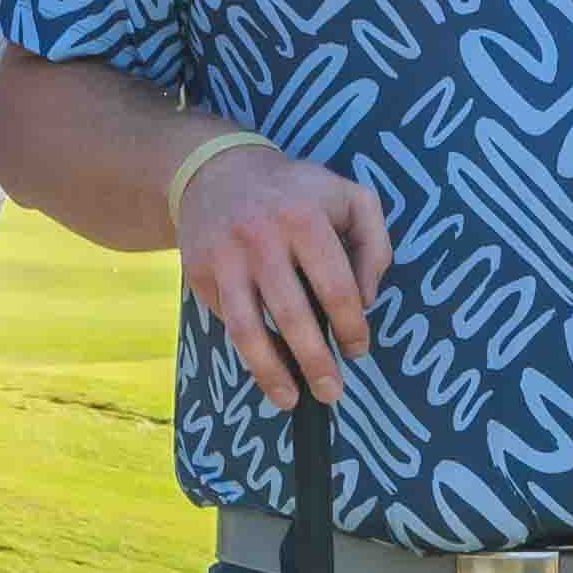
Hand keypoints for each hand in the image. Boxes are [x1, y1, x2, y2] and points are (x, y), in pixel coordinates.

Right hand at [178, 141, 392, 404]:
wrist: (216, 171)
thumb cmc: (296, 192)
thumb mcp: (349, 198)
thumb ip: (374, 244)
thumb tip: (367, 300)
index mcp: (305, 217)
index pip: (336, 287)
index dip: (351, 327)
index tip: (358, 350)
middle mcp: (261, 237)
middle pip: (292, 315)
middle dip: (315, 362)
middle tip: (332, 393)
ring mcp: (224, 257)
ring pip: (247, 329)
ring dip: (271, 373)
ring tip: (290, 401)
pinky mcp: (198, 271)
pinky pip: (227, 321)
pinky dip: (248, 350)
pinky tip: (267, 366)